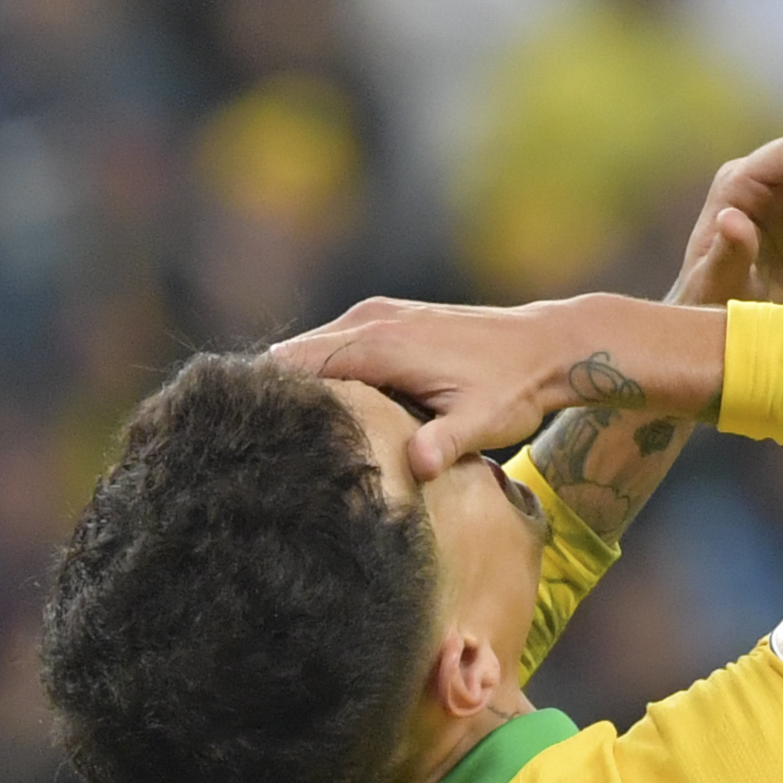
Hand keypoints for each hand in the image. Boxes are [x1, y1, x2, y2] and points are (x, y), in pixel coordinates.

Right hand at [271, 294, 721, 479]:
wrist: (550, 347)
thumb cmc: (515, 389)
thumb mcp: (483, 423)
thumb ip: (444, 443)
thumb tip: (414, 466)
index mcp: (380, 345)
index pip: (296, 367)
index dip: (264, 399)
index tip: (233, 434)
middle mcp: (370, 321)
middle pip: (290, 356)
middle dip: (265, 394)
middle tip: (232, 441)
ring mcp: (377, 316)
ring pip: (308, 349)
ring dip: (287, 384)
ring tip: (260, 430)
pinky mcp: (387, 319)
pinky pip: (332, 344)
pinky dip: (313, 371)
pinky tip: (306, 410)